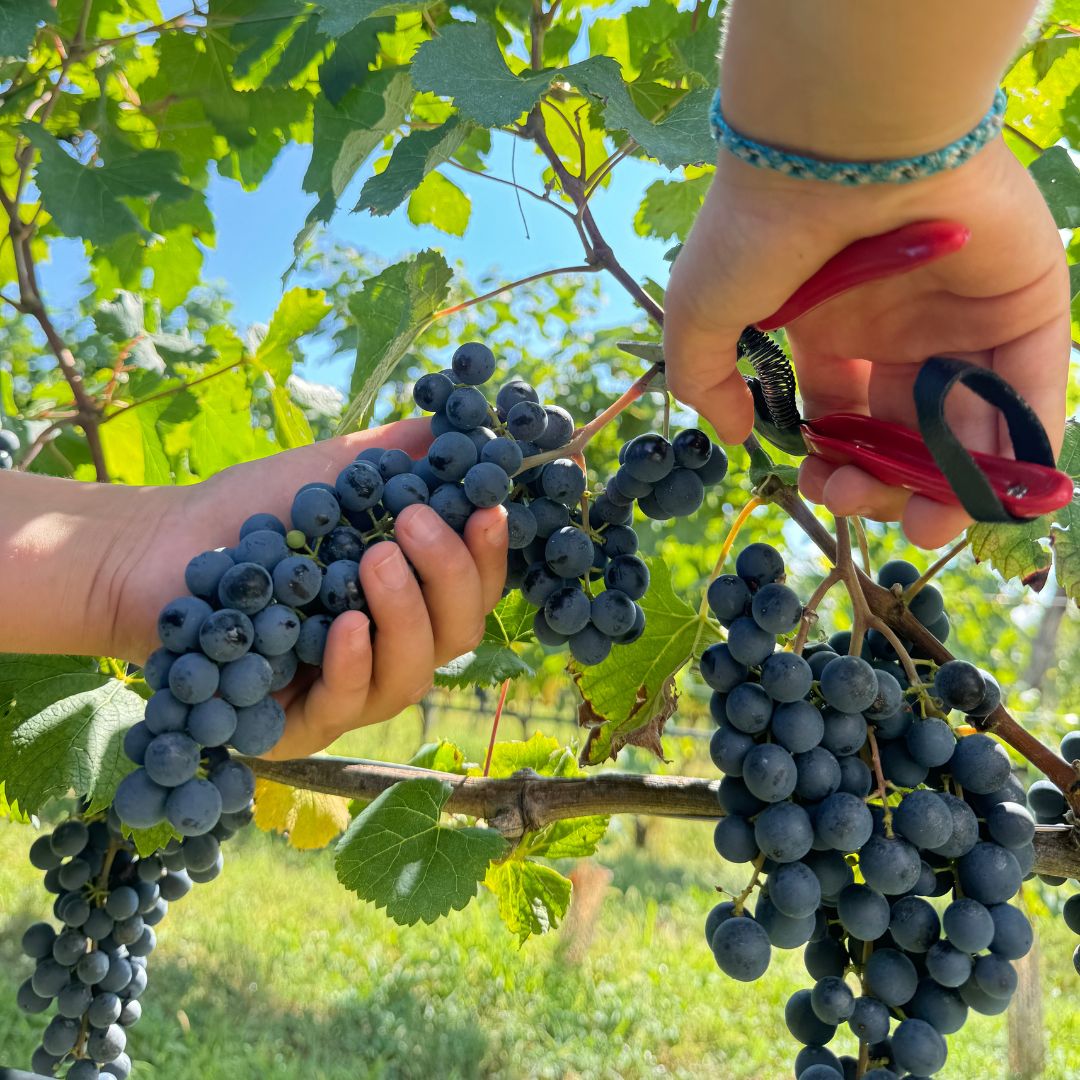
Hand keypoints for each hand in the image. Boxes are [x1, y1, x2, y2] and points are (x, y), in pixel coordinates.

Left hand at [112, 419, 507, 756]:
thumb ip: (392, 457)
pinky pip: (346, 703)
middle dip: (446, 578)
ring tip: (376, 559)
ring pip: (412, 675)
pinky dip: (353, 663)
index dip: (487, 555)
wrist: (159, 548)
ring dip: (405, 615)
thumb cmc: (246, 512)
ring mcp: (348, 690)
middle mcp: (389, 648)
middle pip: (456, 635)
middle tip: (412, 523)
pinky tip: (345, 625)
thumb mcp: (327, 472)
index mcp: (407, 597)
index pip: (470, 589)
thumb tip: (454, 433)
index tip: (485, 508)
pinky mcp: (297, 724)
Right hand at [663, 138, 1069, 547]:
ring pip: (968, 424)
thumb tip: (739, 436)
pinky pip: (1031, 389)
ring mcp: (963, 317)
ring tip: (926, 523)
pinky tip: (995, 494)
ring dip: (951, 486)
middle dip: (882, 483)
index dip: (833, 460)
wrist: (836, 151)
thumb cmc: (757, 231)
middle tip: (863, 505)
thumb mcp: (699, 316)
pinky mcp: (1023, 302)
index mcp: (832, 327)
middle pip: (902, 428)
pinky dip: (1022, 447)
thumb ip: (706, 382)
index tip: (819, 484)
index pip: (841, 412)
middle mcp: (899, 327)